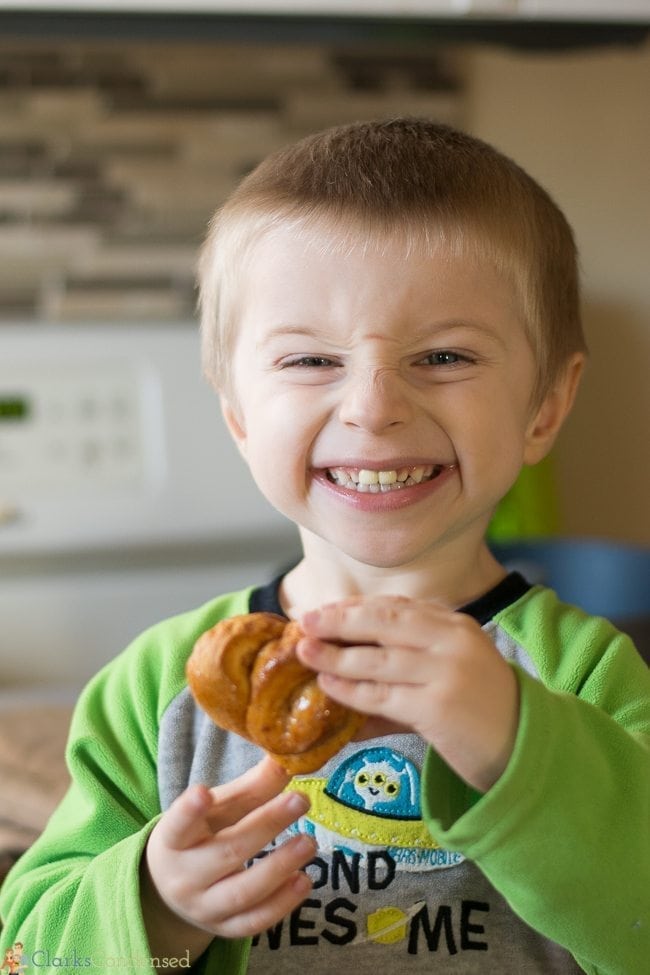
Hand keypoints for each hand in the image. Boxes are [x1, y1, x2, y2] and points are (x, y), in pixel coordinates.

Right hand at [143, 757, 315, 958]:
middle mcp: (184, 877)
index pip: (178, 825)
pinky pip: (254, 921)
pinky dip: (282, 903)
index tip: (203, 791)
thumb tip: (283, 760)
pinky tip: (304, 880)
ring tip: (309, 842)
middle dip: (266, 826)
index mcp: (173, 839)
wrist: (174, 889)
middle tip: (300, 800)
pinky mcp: (224, 929)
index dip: (189, 811)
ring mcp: (203, 908)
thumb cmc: (201, 835)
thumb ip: (249, 788)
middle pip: (225, 853)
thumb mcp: (216, 809)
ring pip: (242, 892)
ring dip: (280, 867)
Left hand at [297, 596, 519, 792]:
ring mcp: (446, 673)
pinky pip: (381, 695)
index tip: (324, 610)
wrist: (524, 749)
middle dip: (339, 620)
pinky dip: (350, 690)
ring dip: (335, 656)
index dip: (355, 607)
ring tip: (306, 653)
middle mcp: (453, 641)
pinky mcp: (437, 708)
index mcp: (456, 625)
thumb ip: (408, 661)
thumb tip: (349, 661)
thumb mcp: (451, 670)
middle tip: (305, 622)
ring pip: (377, 659)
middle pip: (383, 622)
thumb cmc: (481, 710)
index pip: (396, 607)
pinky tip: (328, 686)